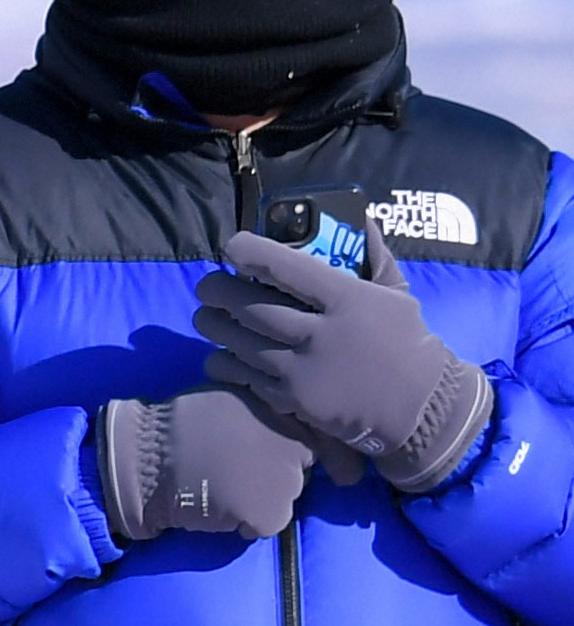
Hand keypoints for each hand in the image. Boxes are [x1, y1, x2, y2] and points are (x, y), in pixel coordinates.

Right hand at [97, 388, 315, 545]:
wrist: (145, 459)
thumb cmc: (175, 425)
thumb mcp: (227, 398)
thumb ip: (259, 410)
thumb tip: (272, 424)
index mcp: (282, 411)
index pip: (311, 438)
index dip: (292, 453)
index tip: (272, 460)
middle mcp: (294, 442)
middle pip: (298, 470)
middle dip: (275, 475)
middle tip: (238, 475)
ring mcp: (285, 478)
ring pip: (286, 499)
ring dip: (262, 499)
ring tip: (226, 492)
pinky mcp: (270, 510)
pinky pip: (268, 525)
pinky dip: (247, 525)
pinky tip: (219, 511)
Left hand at [196, 229, 492, 492]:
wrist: (420, 406)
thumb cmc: (406, 343)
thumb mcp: (397, 296)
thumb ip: (375, 258)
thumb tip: (361, 219)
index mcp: (348, 300)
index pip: (288, 268)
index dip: (251, 253)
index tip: (232, 247)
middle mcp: (321, 333)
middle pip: (250, 306)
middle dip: (217, 291)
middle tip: (206, 286)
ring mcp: (304, 369)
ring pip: (238, 340)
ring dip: (212, 325)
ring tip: (205, 315)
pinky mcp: (292, 400)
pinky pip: (242, 375)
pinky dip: (223, 360)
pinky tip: (219, 351)